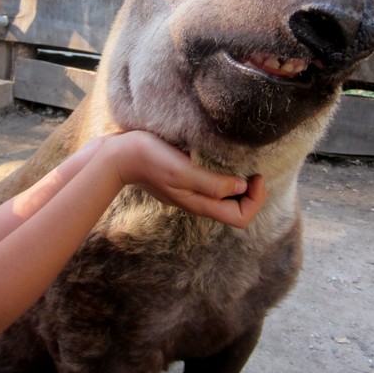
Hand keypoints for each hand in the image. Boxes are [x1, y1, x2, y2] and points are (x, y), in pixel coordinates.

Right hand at [102, 131, 266, 227]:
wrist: (118, 155)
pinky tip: (224, 161)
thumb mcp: (182, 170)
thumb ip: (211, 182)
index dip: (255, 200)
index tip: (255, 175)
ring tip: (242, 164)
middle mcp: (197, 202)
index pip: (240, 217)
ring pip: (226, 199)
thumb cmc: (149, 159)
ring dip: (240, 185)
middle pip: (236, 210)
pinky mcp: (185, 181)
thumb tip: (241, 186)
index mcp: (199, 203)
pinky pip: (214, 187)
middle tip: (253, 170)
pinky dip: (226, 178)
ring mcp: (190, 192)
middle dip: (252, 194)